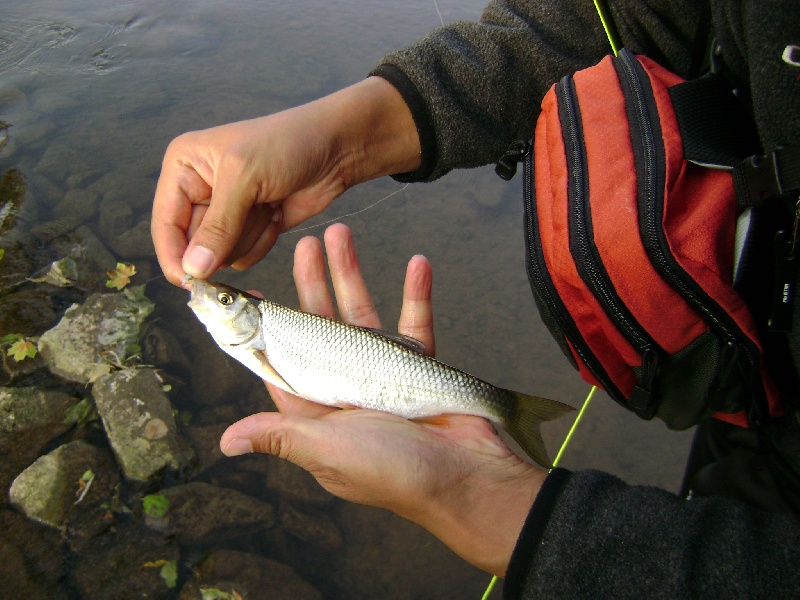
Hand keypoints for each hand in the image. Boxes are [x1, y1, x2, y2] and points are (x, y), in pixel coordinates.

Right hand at [151, 78, 420, 285]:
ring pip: (222, 255)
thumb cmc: (288, 145)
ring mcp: (226, 212)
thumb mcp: (245, 177)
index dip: (175, 257)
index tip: (192, 283)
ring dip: (248, 237)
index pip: (165, 224)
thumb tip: (193, 270)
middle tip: (253, 212)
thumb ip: (218, 226)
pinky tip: (276, 214)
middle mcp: (198, 190)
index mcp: (183, 167)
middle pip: (194, 246)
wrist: (336, 149)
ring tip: (267, 204)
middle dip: (225, 240)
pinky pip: (245, 256)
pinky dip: (263, 241)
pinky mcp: (250, 227)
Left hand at [219, 224, 545, 575]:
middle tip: (305, 245)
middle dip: (311, 285)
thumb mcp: (327, 450)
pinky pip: (415, 325)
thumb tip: (225, 442)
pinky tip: (417, 264)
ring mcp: (382, 376)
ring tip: (342, 237)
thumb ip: (280, 435)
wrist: (469, 480)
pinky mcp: (419, 368)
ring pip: (362, 316)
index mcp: (317, 411)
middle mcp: (345, 390)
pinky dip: (416, 294)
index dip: (267, 328)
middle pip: (319, 327)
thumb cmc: (393, 471)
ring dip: (352, 275)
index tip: (252, 291)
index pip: (282, 362)